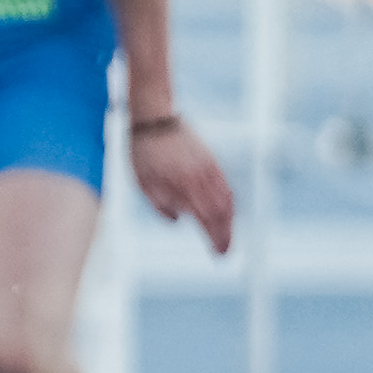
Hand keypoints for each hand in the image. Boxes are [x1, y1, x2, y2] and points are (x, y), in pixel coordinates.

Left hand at [128, 116, 234, 255]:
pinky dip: (230, 202)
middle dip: (226, 234)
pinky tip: (227, 211)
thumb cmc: (144, 152)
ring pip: (227, 199)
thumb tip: (179, 219)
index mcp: (183, 185)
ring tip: (226, 235)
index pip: (206, 219)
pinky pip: (226, 185)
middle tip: (225, 251)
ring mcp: (209, 168)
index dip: (215, 238)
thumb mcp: (142, 182)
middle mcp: (201, 178)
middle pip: (221, 212)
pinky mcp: (212, 159)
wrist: (155, 118)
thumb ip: (160, 204)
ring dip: (230, 220)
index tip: (218, 253)